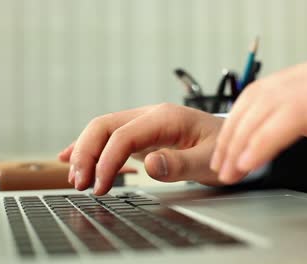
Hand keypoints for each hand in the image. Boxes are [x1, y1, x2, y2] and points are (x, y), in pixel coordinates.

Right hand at [59, 104, 223, 194]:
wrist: (234, 141)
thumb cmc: (223, 149)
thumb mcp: (209, 160)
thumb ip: (180, 163)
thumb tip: (149, 164)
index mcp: (165, 118)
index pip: (123, 135)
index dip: (106, 161)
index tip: (100, 186)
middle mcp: (150, 116)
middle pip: (105, 126)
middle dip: (87, 153)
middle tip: (80, 183)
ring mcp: (144, 123)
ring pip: (103, 130)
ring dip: (85, 151)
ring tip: (76, 178)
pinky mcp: (142, 135)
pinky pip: (110, 136)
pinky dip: (90, 147)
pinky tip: (72, 157)